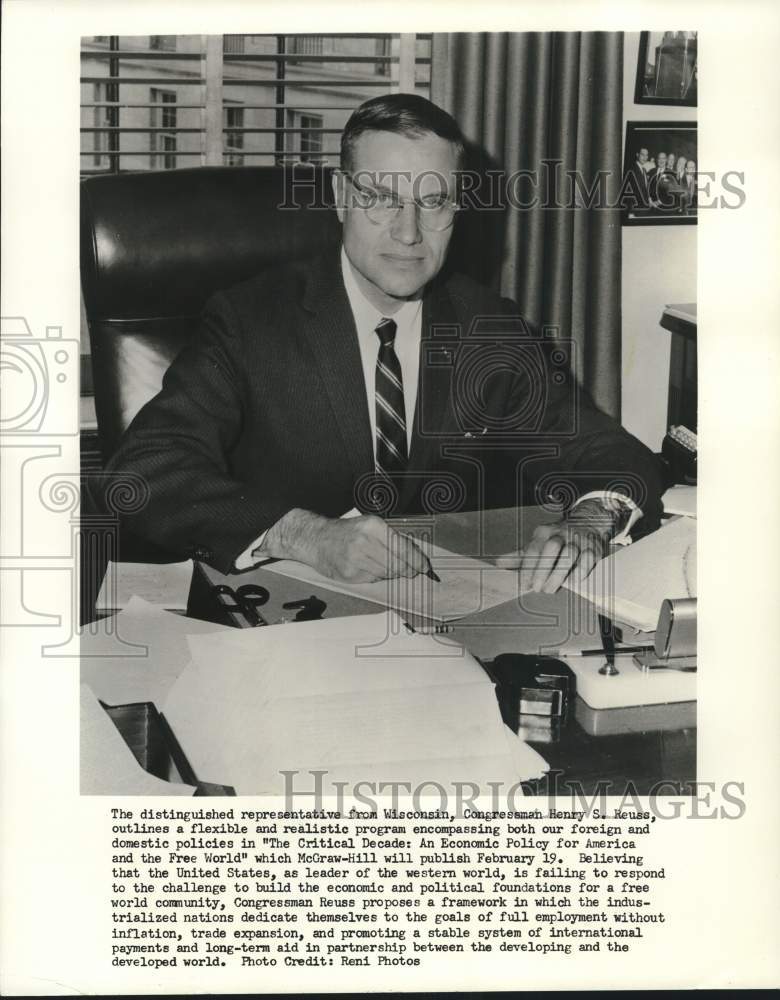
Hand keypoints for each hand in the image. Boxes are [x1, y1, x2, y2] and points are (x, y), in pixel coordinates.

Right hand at [263, 508, 429, 582]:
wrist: (317, 539)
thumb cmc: (347, 532)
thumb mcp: (371, 525)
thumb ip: (393, 538)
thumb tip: (416, 555)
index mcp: (373, 527)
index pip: (403, 549)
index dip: (417, 561)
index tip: (424, 567)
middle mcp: (365, 542)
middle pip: (398, 565)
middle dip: (408, 569)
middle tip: (412, 571)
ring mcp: (356, 560)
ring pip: (387, 574)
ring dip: (391, 572)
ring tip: (382, 563)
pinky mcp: (350, 574)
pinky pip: (374, 580)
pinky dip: (376, 576)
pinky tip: (368, 567)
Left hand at [495, 500, 620, 593]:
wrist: (587, 522)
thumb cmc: (558, 537)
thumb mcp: (538, 542)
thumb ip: (520, 555)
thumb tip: (498, 564)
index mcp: (544, 532)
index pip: (533, 548)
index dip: (527, 568)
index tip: (524, 584)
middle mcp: (561, 533)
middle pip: (551, 548)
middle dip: (543, 570)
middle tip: (537, 589)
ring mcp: (578, 540)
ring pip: (569, 555)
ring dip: (558, 575)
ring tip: (550, 589)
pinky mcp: (593, 548)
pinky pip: (587, 560)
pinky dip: (579, 572)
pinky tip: (571, 582)